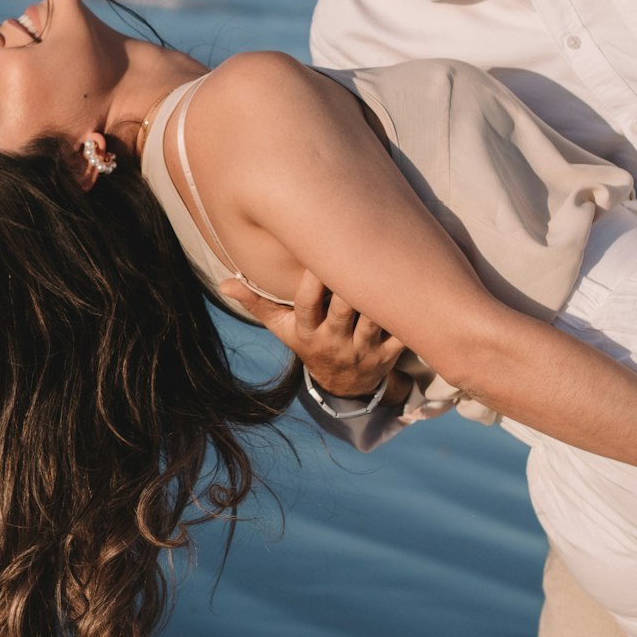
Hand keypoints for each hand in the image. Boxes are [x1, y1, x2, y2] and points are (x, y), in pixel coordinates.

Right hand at [219, 267, 406, 399]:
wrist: (344, 387)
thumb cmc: (311, 343)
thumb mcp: (283, 329)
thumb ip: (257, 303)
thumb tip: (223, 283)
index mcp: (307, 332)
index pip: (306, 305)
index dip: (313, 281)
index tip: (319, 254)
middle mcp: (334, 342)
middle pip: (343, 310)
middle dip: (349, 284)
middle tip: (358, 249)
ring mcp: (362, 350)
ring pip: (373, 320)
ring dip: (380, 297)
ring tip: (387, 261)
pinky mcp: (388, 355)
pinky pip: (401, 335)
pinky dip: (408, 317)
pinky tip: (412, 289)